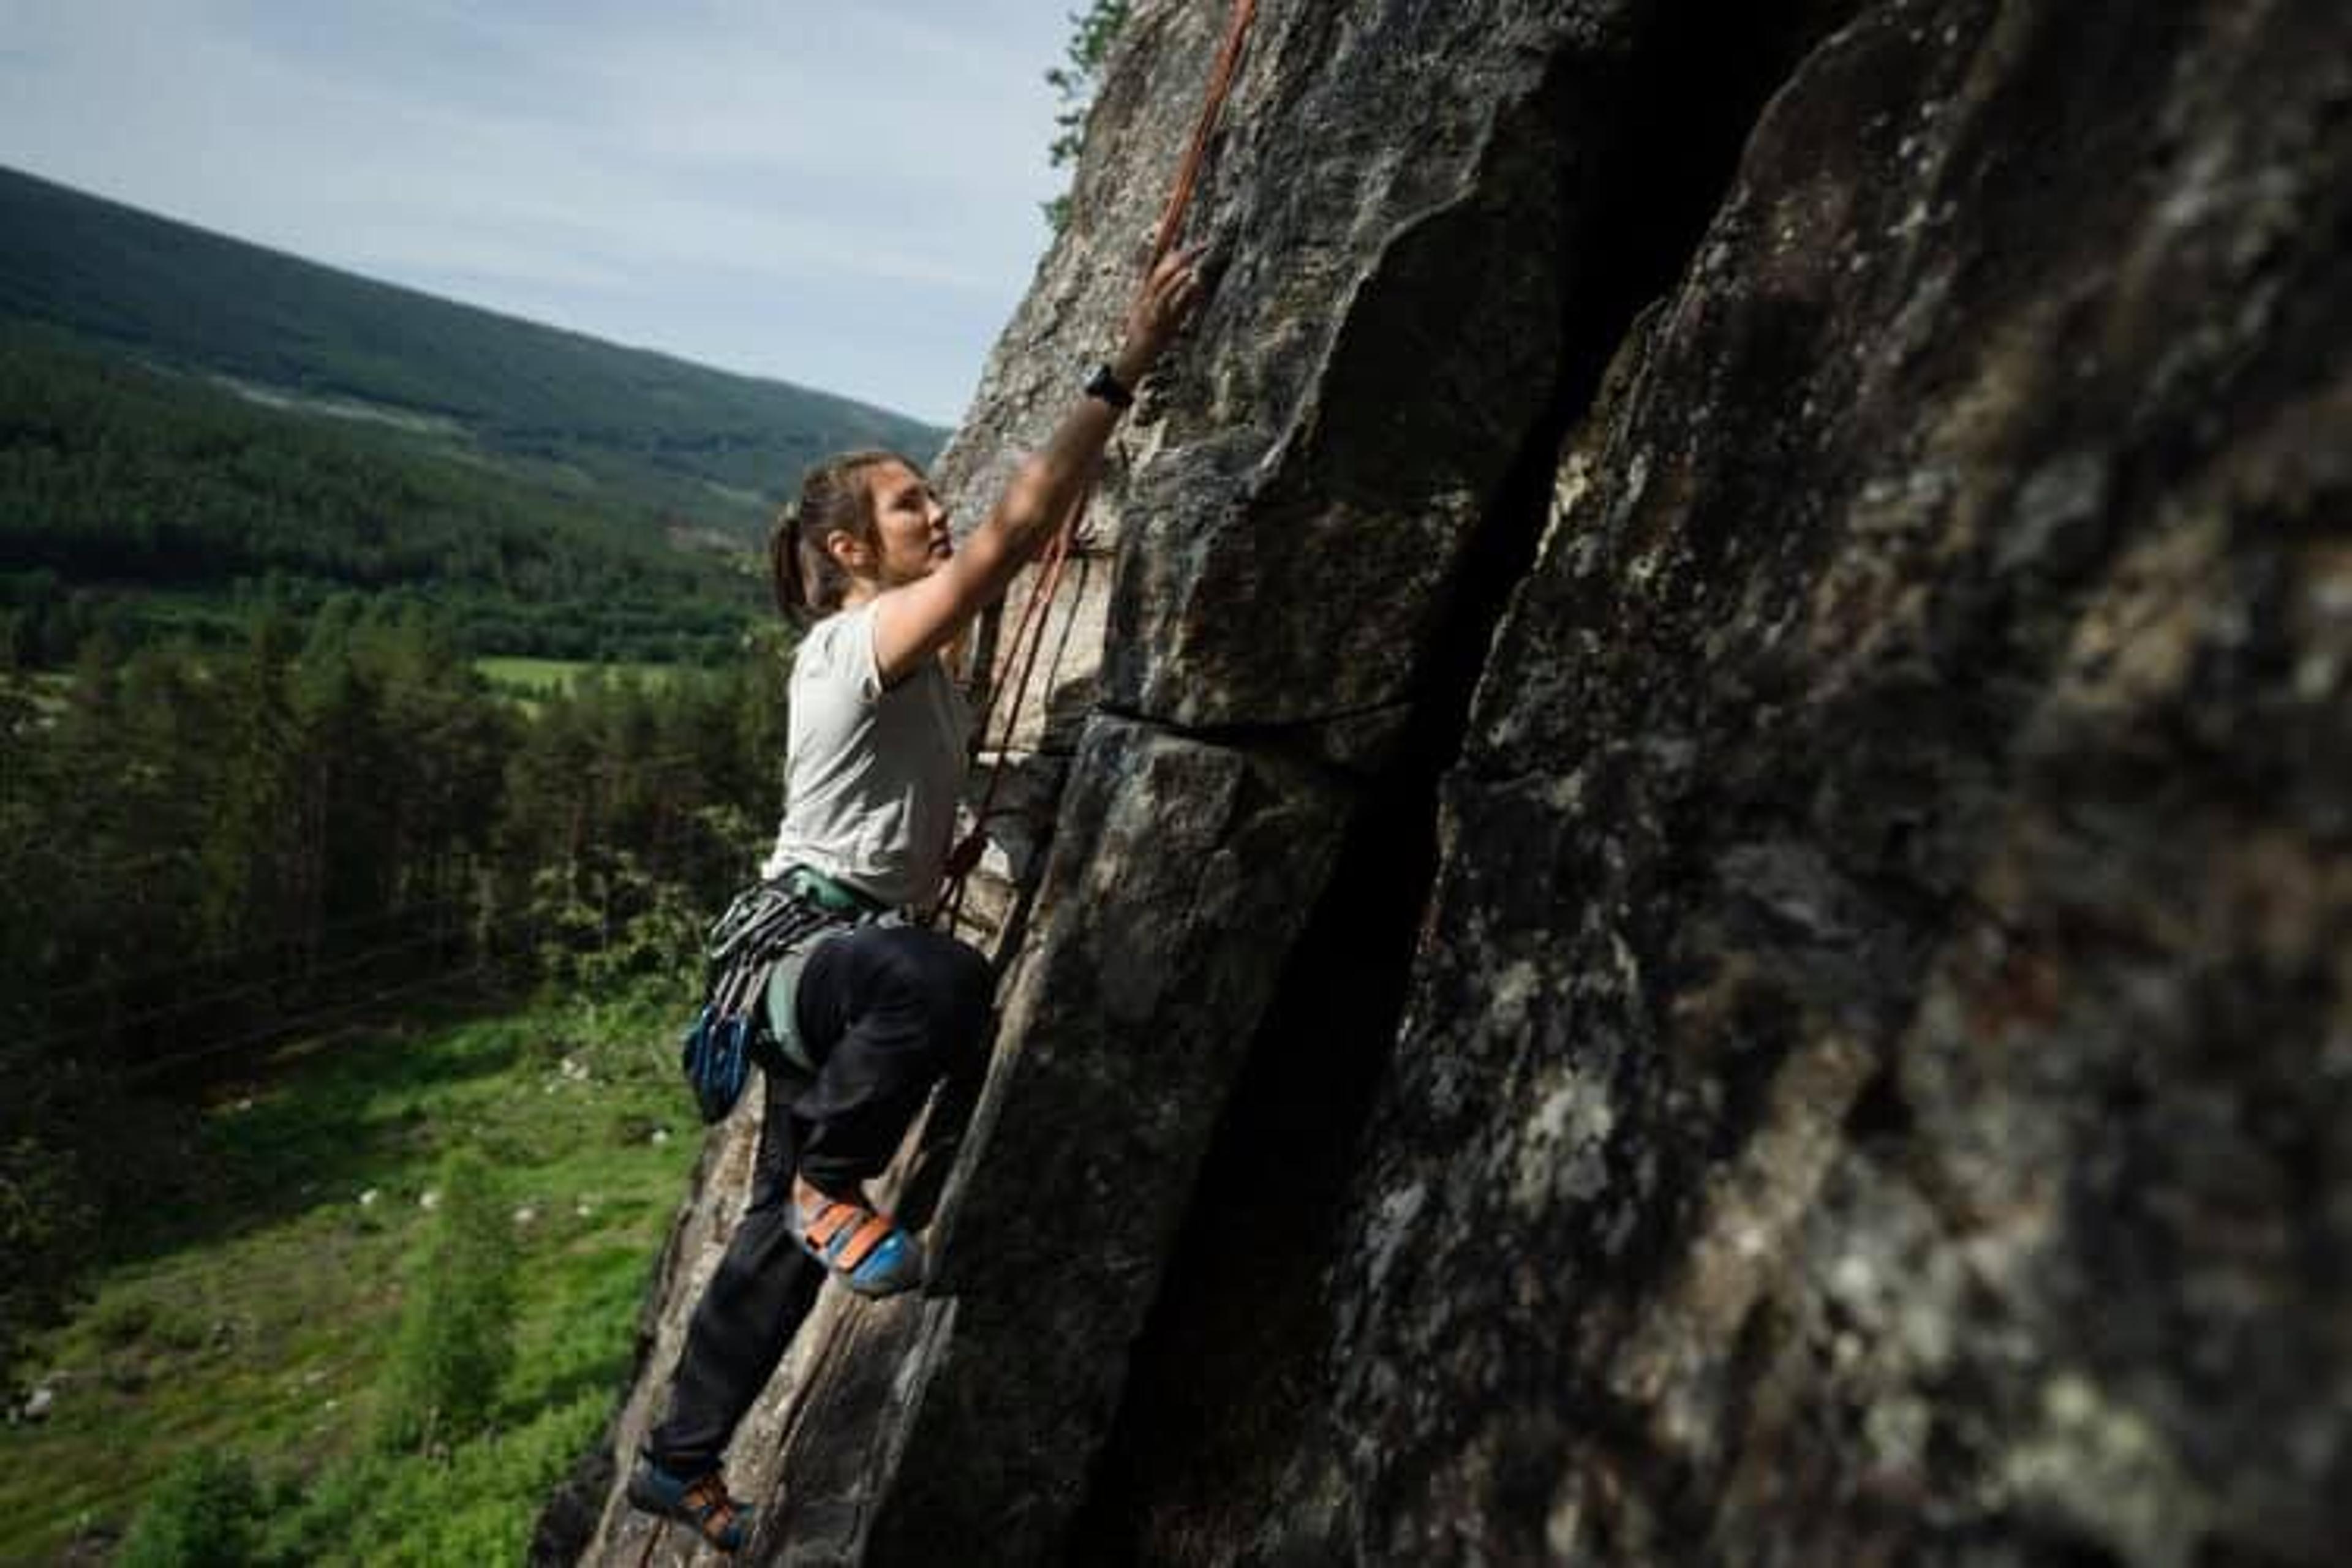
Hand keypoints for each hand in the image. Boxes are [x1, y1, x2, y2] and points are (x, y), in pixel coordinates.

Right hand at [1113, 245, 1204, 384]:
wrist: (1131, 361)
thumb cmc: (1150, 341)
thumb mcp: (1171, 318)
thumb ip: (1184, 301)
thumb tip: (1198, 284)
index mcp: (1148, 291)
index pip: (1162, 261)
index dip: (1177, 246)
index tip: (1193, 232)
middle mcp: (1146, 294)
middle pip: (1164, 265)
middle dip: (1184, 253)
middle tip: (1204, 244)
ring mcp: (1149, 306)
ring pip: (1164, 279)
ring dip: (1181, 264)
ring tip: (1197, 253)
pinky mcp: (1155, 319)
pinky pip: (1167, 298)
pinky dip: (1180, 286)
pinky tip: (1191, 276)